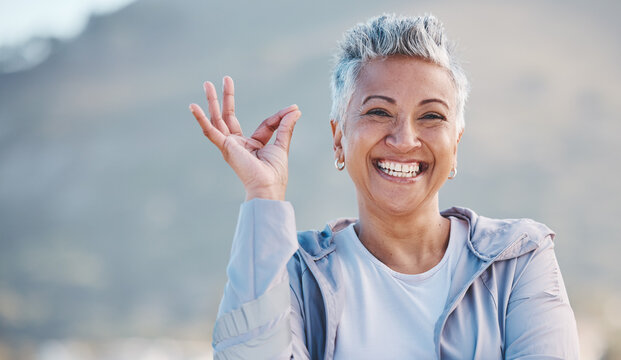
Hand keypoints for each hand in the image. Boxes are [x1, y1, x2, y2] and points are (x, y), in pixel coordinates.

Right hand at [189, 76, 300, 200]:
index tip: (291, 110)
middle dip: (227, 98)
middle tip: (225, 78)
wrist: (268, 186)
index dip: (278, 117)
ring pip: (217, 119)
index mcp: (252, 145)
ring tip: (206, 84)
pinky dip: (201, 119)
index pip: (263, 125)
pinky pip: (210, 131)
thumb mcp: (282, 144)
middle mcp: (237, 144)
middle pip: (230, 116)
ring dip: (212, 101)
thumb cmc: (274, 172)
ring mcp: (229, 145)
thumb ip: (285, 126)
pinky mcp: (225, 147)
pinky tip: (192, 106)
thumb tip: (295, 109)